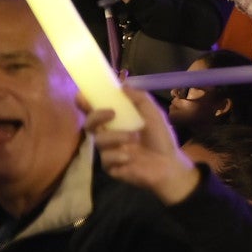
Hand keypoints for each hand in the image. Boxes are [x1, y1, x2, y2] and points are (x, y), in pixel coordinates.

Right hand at [88, 88, 199, 204]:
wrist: (169, 163)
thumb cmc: (161, 138)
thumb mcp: (153, 114)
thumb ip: (140, 99)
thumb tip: (123, 85)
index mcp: (118, 121)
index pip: (96, 110)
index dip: (86, 103)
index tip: (82, 96)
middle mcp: (110, 134)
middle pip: (90, 124)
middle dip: (96, 116)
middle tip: (111, 113)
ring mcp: (108, 151)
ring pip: (99, 140)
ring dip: (116, 137)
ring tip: (134, 139)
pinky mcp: (109, 166)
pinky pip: (105, 158)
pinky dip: (118, 155)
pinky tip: (130, 158)